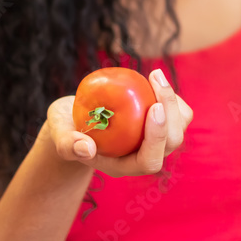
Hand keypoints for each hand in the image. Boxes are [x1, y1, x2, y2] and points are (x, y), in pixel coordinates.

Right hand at [45, 68, 192, 175]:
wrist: (75, 122)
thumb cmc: (66, 129)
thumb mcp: (59, 135)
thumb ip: (67, 144)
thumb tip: (85, 148)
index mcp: (124, 165)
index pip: (149, 160)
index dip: (156, 137)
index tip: (154, 107)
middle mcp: (144, 155)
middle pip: (172, 141)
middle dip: (171, 110)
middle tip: (155, 79)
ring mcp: (154, 139)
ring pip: (180, 125)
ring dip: (174, 100)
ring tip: (154, 76)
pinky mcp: (160, 123)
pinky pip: (178, 112)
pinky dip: (171, 95)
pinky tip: (153, 79)